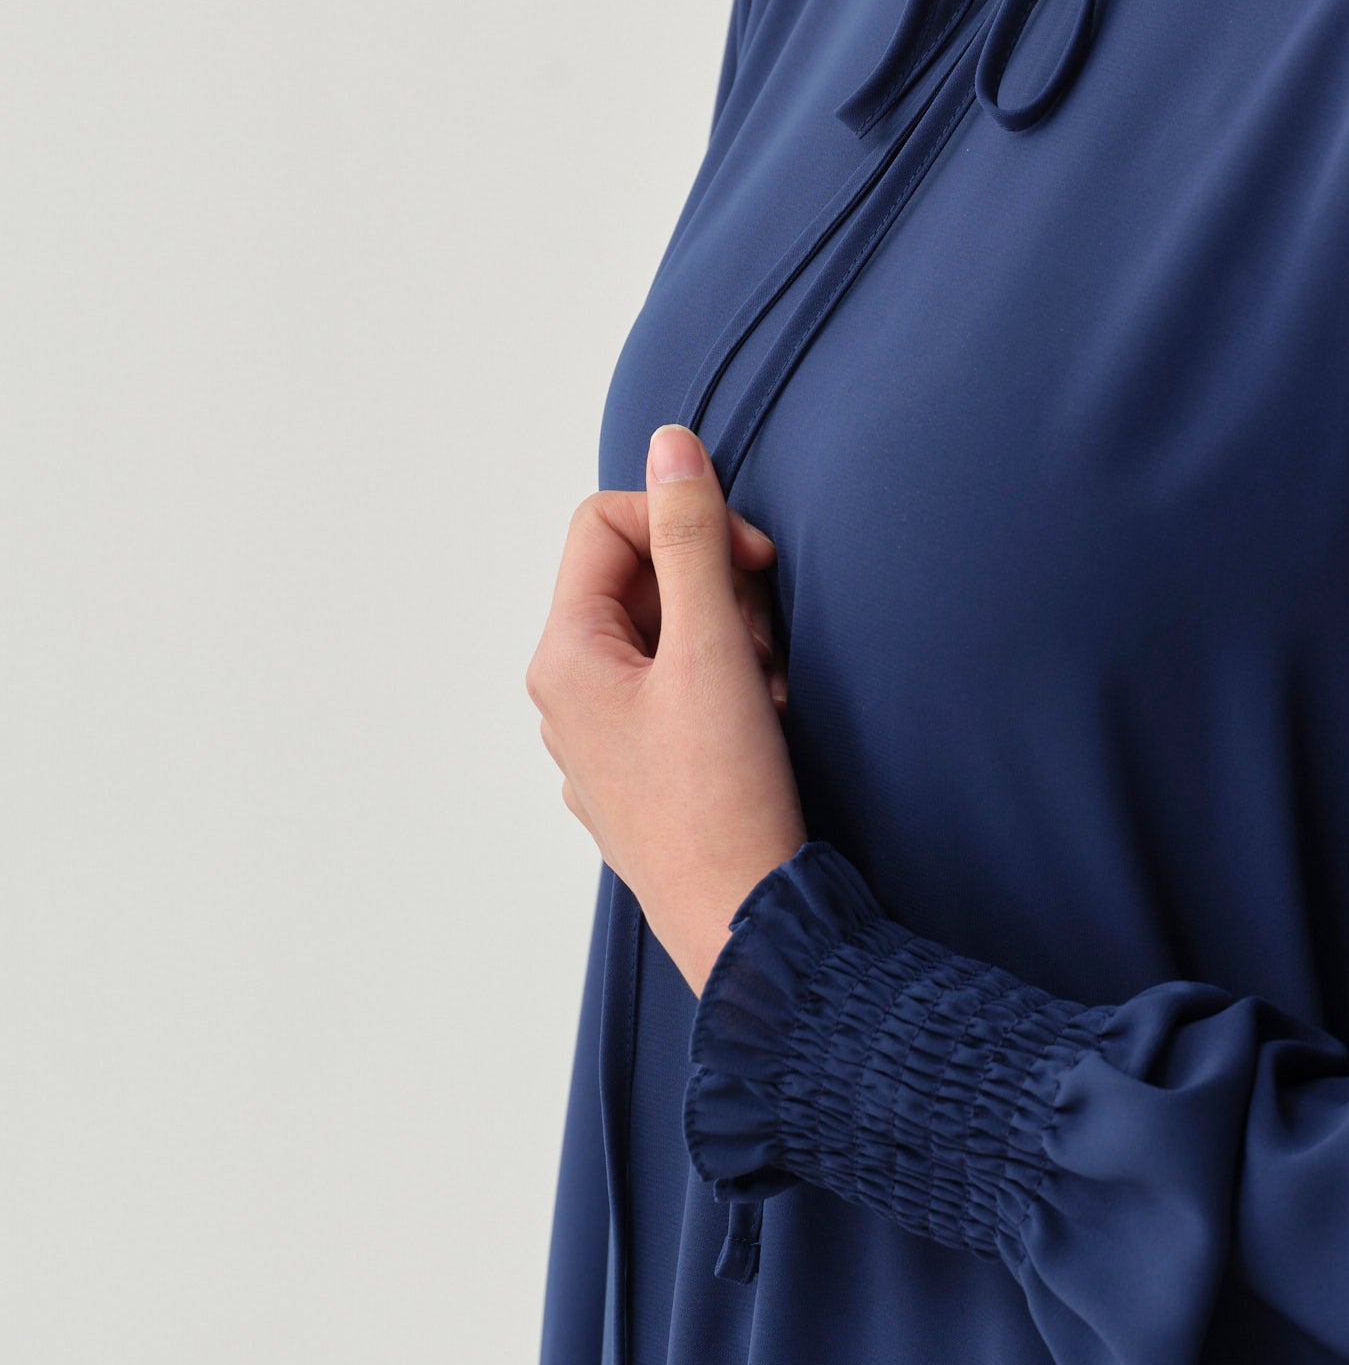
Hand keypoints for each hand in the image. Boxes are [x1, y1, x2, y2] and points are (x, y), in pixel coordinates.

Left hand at [527, 424, 805, 996]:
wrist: (746, 922)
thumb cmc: (724, 795)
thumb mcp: (713, 648)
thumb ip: (693, 537)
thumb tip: (669, 442)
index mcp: (564, 655)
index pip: (604, 525)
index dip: (683, 521)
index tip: (751, 560)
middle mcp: (566, 695)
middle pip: (638, 580)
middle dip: (714, 589)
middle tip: (764, 636)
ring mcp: (599, 742)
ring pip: (665, 638)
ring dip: (728, 641)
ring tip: (767, 692)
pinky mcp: (639, 775)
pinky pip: (677, 694)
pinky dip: (726, 692)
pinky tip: (759, 729)